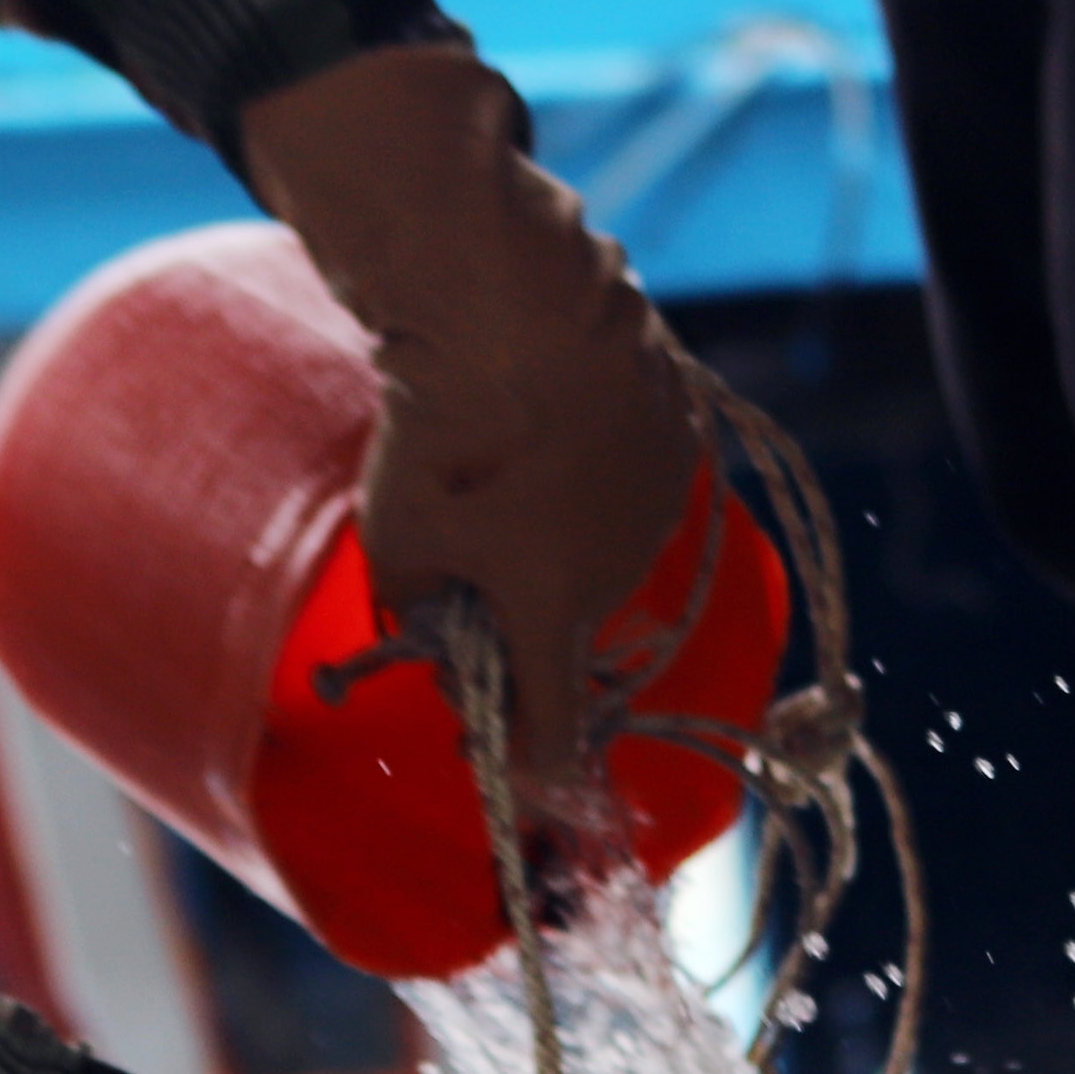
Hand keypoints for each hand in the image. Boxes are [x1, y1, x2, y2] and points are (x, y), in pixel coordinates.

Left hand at [236, 42, 708, 802]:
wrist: (512, 302)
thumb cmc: (442, 432)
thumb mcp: (392, 536)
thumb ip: (409, 606)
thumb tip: (429, 633)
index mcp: (553, 616)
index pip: (554, 732)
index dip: (532, 763)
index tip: (515, 771)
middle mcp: (622, 577)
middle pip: (573, 627)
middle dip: (529, 617)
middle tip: (467, 565)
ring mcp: (659, 508)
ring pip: (607, 550)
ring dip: (563, 539)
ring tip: (506, 466)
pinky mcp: (682, 438)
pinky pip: (636, 482)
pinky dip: (598, 473)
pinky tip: (554, 424)